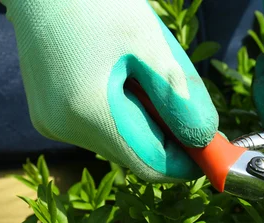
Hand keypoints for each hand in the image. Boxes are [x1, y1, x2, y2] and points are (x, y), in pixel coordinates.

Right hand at [1, 0, 217, 181]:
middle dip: (169, 139)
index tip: (212, 148)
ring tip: (148, 79)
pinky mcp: (50, 116)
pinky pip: (102, 130)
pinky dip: (126, 116)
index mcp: (88, 112)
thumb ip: (179, 97)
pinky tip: (126, 81)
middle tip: (188, 106)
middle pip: (136, 155)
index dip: (187, 163)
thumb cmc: (98, 3)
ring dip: (148, 124)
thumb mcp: (151, 46)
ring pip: (121, 143)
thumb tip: (204, 140)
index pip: (152, 165)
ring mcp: (53, 123)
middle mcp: (64, 127)